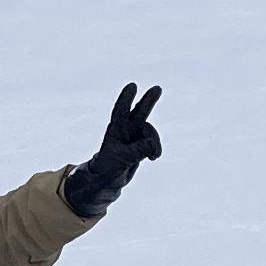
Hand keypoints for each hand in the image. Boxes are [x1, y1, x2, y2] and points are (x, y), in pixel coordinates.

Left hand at [63, 82, 164, 216]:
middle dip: (148, 101)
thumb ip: (137, 150)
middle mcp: (125, 129)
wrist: (108, 180)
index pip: (120, 110)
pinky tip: (153, 157)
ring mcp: (134, 136)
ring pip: (150, 131)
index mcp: (115, 129)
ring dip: (154, 141)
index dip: (126, 98)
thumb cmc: (108, 167)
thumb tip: (153, 143)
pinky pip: (153, 142)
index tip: (132, 85)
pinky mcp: (141, 144)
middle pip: (139, 112)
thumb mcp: (122, 159)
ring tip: (153, 156)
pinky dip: (155, 148)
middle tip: (157, 88)